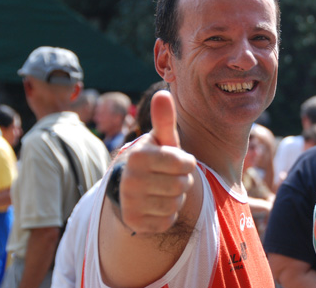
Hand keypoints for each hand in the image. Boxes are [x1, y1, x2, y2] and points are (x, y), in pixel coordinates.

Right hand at [118, 90, 196, 233]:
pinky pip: (167, 222)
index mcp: (138, 156)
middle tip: (170, 177)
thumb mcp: (161, 140)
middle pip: (181, 185)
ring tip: (163, 190)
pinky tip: (157, 205)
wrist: (131, 187)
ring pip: (175, 205)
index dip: (187, 163)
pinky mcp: (133, 223)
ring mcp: (129, 203)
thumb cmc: (155, 158)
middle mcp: (129, 180)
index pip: (183, 163)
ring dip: (176, 198)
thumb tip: (162, 93)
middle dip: (182, 181)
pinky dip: (168, 215)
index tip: (178, 161)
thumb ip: (164, 119)